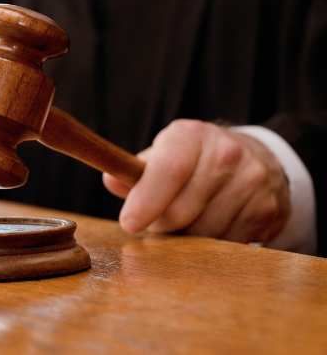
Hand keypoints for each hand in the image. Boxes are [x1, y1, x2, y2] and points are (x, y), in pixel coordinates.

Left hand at [103, 120, 290, 243]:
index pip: (168, 170)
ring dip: (187, 238)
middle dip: (162, 225)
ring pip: (205, 232)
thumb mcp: (164, 155)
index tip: (129, 224)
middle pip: (182, 210)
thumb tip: (111, 180)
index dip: (146, 201)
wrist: (254, 159)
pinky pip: (229, 243)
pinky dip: (213, 244)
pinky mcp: (268, 209)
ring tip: (186, 222)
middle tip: (158, 222)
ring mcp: (252, 181)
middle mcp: (226, 153)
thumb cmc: (193, 161)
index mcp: (191, 135)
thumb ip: (135, 171)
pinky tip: (212, 226)